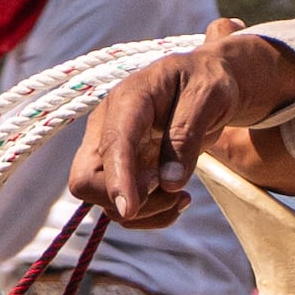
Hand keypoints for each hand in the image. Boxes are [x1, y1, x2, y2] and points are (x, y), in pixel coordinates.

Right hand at [70, 20, 294, 230]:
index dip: (118, 178)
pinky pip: (122, 207)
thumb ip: (187, 136)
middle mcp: (107, 126)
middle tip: (173, 191)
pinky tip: (177, 198)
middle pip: (86, 179)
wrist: (203, 80)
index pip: (112, 143)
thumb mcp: (208, 96)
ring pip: (104, 201)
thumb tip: (169, 183)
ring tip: (183, 196)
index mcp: (128, 99)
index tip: (129, 210)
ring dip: (146, 211)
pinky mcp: (120, 169)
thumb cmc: (206, 81)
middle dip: (130, 199)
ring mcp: (109, 150)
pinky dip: (151, 214)